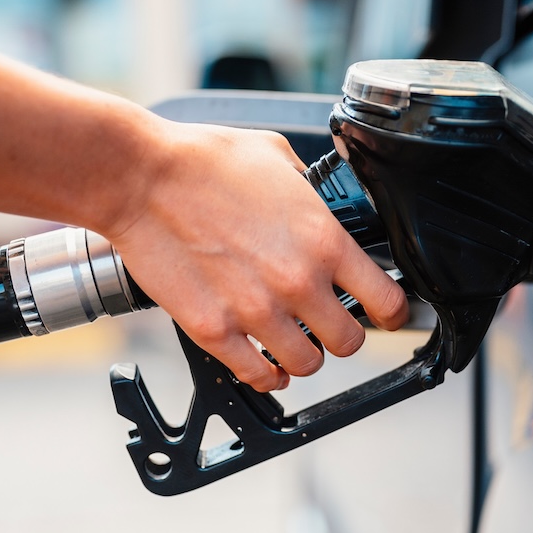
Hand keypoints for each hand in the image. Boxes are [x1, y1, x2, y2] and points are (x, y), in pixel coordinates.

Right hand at [103, 118, 408, 391]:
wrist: (140, 178)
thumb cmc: (202, 161)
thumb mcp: (277, 157)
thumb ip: (310, 191)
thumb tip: (321, 205)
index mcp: (324, 241)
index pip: (387, 301)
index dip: (392, 311)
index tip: (384, 311)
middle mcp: (297, 283)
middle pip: (350, 342)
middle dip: (342, 334)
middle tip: (328, 323)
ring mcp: (256, 312)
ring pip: (306, 365)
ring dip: (304, 355)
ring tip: (292, 340)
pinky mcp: (215, 331)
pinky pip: (258, 375)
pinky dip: (266, 375)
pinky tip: (265, 364)